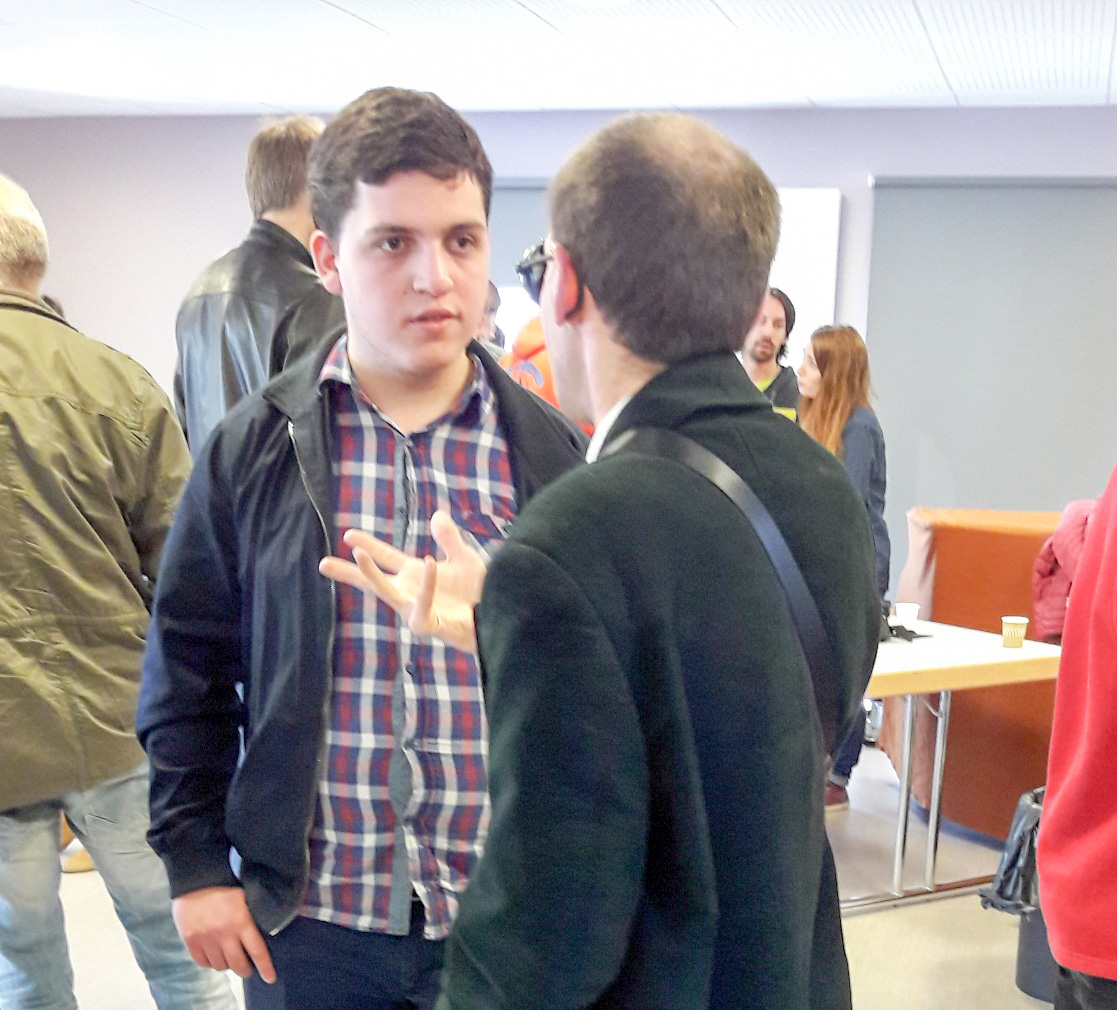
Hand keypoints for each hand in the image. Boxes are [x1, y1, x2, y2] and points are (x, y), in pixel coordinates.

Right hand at [172, 886, 276, 983]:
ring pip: (220, 966)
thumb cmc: (225, 885)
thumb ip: (249, 919)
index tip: (270, 978)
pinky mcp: (191, 941)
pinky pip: (202, 963)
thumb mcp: (245, 899)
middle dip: (244, 970)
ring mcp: (207, 939)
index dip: (265, 967)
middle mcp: (225, 934)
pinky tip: (212, 956)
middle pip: (238, 964)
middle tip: (246, 968)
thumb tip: (258, 935)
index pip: (257, 951)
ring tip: (228, 958)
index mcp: (242, 922)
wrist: (197, 878)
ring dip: (226, 965)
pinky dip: (209, 963)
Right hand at [319, 509, 485, 653]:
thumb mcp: (464, 558)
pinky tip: (427, 564)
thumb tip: (437, 514)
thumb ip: (449, 539)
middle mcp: (409, 592)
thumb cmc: (476, 593)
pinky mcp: (427, 624)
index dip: (368, 545)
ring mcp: (415, 609)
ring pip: (387, 592)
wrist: (493, 616)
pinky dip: (426, 584)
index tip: (347, 535)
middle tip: (322, 563)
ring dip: (371, 573)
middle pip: (373, 581)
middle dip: (350, 571)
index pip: (386, 558)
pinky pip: (422, 604)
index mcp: (415, 576)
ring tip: (357, 555)